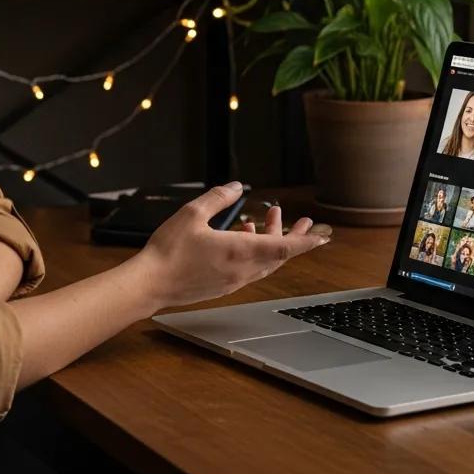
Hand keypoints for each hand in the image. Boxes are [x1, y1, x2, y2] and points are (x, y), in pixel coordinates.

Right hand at [137, 183, 331, 309]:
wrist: (151, 284)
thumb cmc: (169, 251)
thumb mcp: (192, 214)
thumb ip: (218, 198)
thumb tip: (236, 187)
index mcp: (240, 251)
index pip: (284, 247)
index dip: (306, 241)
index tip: (323, 235)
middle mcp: (242, 270)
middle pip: (279, 255)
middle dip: (293, 237)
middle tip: (303, 221)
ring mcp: (233, 281)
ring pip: (265, 262)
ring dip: (272, 242)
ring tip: (268, 220)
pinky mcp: (223, 286)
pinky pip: (250, 269)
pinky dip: (257, 252)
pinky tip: (243, 235)